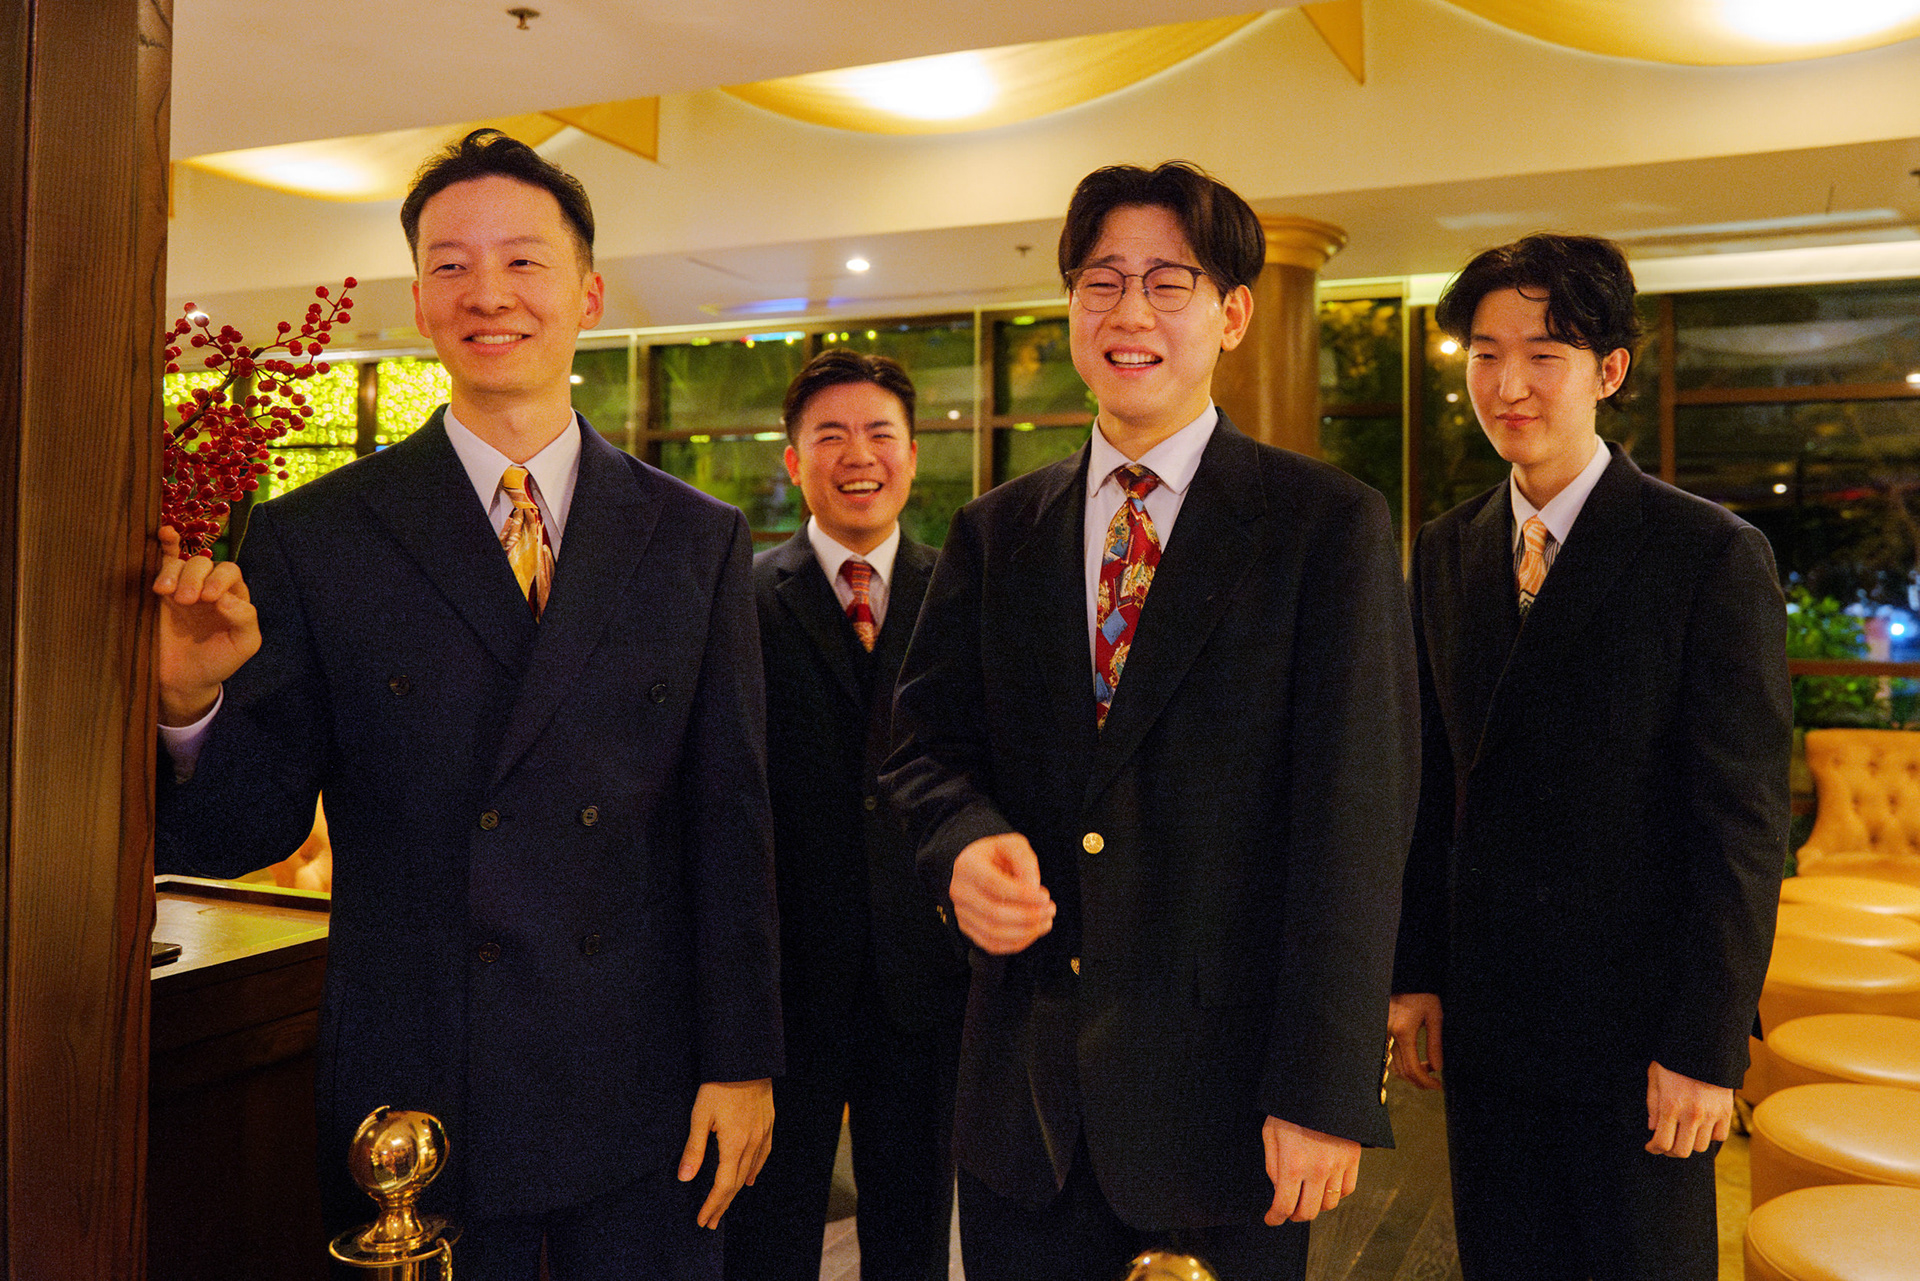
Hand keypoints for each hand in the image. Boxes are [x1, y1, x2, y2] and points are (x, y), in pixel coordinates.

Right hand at [153, 525, 259, 724]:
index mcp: (233, 595)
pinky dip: (164, 545)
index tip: (208, 599)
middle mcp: (208, 586)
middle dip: (194, 577)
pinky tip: (164, 534)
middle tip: (185, 600)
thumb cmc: (219, 660)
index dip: (219, 579)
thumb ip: (245, 619)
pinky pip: (162, 561)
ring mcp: (183, 587)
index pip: (229, 572)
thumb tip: (226, 599)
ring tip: (165, 593)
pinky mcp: (160, 593)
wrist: (184, 680)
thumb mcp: (244, 644)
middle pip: (203, 564)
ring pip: (179, 564)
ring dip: (173, 572)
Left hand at [679, 1078, 773, 1227]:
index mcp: (733, 1145)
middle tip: (711, 1221)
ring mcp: (762, 1134)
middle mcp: (751, 1144)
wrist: (745, 1062)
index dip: (713, 1205)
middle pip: (736, 1183)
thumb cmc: (719, 1086)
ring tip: (725, 1205)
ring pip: (750, 1171)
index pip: (722, 1185)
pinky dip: (755, 1170)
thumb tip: (685, 1178)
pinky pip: (763, 1155)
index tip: (703, 1219)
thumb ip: (695, 1149)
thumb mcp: (700, 1116)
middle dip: (722, 1204)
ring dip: (736, 1191)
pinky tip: (749, 1178)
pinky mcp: (768, 1124)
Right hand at [949, 832, 1054, 953]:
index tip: (1045, 896)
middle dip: (1028, 916)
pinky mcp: (967, 928)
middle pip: (994, 913)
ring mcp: (961, 912)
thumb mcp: (1012, 845)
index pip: (994, 885)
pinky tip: (1032, 932)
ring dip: (1025, 932)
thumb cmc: (996, 855)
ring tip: (1045, 921)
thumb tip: (1032, 887)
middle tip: (1050, 909)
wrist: (976, 866)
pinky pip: (991, 944)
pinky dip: (1016, 943)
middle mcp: (960, 891)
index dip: (1022, 895)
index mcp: (968, 866)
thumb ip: (1025, 861)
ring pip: (993, 933)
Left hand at [1262, 1116, 1359, 1223]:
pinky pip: (1347, 1189)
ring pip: (1329, 1204)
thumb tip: (1279, 1189)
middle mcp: (1317, 1170)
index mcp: (1293, 1164)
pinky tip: (1325, 1185)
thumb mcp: (1270, 1133)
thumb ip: (1273, 1166)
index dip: (1275, 1217)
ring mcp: (1338, 1166)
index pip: (1284, 1206)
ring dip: (1316, 1204)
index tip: (1272, 1219)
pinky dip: (1335, 1193)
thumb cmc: (1290, 1108)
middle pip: (1308, 1212)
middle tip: (1288, 1209)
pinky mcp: (1353, 1159)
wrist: (1321, 1086)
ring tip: (1307, 1194)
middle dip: (1294, 1215)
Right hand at [1387, 993, 1443, 1089]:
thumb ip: (1435, 1044)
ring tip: (1429, 1069)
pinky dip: (1405, 1064)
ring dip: (1412, 1073)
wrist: (1408, 980)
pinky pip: (1392, 1056)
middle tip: (1435, 1083)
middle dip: (1420, 1081)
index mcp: (1403, 1032)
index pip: (1412, 1067)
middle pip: (1402, 1070)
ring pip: (1395, 1065)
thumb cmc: (1424, 995)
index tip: (1438, 1086)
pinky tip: (1418, 1060)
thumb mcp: (1435, 1017)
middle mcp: (1390, 1035)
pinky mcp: (1385, 1032)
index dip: (1425, 1081)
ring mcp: (1385, 1034)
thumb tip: (1437, 1068)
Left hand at [1645, 1061, 1731, 1156]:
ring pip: (1701, 1147)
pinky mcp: (1726, 1111)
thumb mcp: (1655, 1077)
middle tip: (1666, 1144)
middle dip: (1670, 1151)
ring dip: (1690, 1143)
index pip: (1663, 1142)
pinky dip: (1710, 1136)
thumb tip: (1653, 1128)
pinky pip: (1720, 1137)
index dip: (1654, 1148)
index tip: (1651, 1146)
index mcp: (1671, 1106)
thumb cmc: (1675, 1061)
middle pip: (1682, 1151)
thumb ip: (1653, 1105)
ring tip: (1684, 1133)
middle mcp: (1692, 1114)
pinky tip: (1702, 1127)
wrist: (1704, 1046)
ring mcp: (1712, 1114)